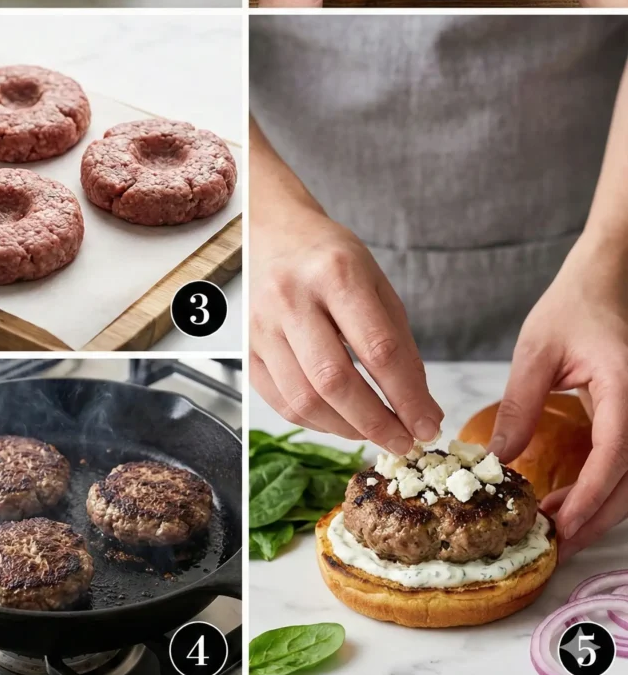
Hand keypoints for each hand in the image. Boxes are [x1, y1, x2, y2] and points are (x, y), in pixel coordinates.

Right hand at [250, 200, 442, 450]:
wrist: (272, 233)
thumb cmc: (329, 258)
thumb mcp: (376, 284)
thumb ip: (400, 345)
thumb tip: (420, 408)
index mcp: (336, 273)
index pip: (378, 349)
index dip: (407, 397)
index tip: (427, 425)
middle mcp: (292, 297)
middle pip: (335, 380)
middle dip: (376, 422)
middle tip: (403, 441)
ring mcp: (262, 325)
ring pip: (304, 399)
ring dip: (346, 428)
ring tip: (374, 431)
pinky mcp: (246, 348)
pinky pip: (281, 402)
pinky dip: (316, 422)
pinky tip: (340, 420)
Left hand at [490, 233, 627, 559]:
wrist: (602, 283)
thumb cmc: (571, 308)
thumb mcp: (535, 353)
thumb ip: (519, 406)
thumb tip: (498, 461)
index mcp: (627, 389)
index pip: (614, 455)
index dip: (588, 495)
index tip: (559, 523)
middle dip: (594, 517)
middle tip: (552, 544)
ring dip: (598, 509)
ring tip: (554, 527)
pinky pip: (625, 465)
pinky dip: (602, 490)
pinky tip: (569, 500)